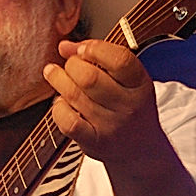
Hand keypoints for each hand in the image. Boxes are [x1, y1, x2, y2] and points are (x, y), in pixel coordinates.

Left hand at [45, 39, 167, 166]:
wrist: (140, 149)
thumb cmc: (130, 107)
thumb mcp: (128, 80)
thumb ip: (100, 58)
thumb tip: (65, 46)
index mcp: (140, 84)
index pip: (120, 60)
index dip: (95, 49)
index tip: (82, 49)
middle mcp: (129, 106)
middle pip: (90, 77)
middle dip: (72, 64)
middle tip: (70, 65)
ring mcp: (111, 126)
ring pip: (75, 95)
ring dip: (59, 80)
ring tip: (54, 74)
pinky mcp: (94, 142)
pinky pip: (68, 121)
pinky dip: (58, 107)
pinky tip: (61, 102)